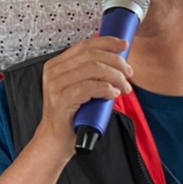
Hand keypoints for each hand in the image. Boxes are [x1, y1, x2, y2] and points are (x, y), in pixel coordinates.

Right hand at [34, 36, 132, 152]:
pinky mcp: (62, 100)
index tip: (123, 45)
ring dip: (115, 77)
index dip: (107, 42)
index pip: (85, 45)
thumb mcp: (80, 88)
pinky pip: (89, 87)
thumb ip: (92, 73)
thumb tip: (117, 61)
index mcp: (57, 65)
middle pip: (91, 54)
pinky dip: (106, 88)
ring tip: (123, 87)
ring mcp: (56, 85)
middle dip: (115, 62)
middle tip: (128, 73)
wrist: (55, 140)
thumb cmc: (70, 116)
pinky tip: (113, 94)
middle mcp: (54, 72)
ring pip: (93, 68)